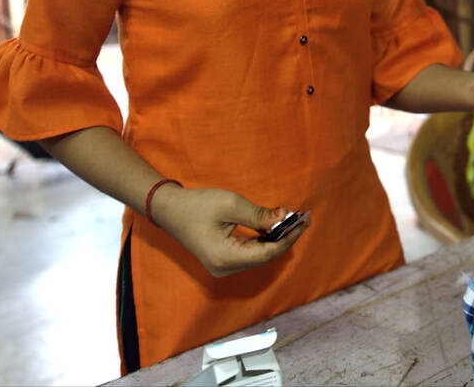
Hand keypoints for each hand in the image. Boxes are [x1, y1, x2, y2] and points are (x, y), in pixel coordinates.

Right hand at [150, 185, 308, 277]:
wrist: (169, 209)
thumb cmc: (197, 205)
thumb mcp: (231, 204)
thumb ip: (260, 214)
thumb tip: (285, 218)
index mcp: (225, 258)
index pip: (268, 253)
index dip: (289, 238)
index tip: (304, 222)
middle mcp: (225, 268)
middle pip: (265, 257)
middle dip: (285, 238)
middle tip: (303, 219)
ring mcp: (223, 267)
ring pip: (259, 256)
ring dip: (276, 239)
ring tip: (293, 222)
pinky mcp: (223, 260)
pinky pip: (250, 253)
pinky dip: (264, 240)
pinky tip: (276, 228)